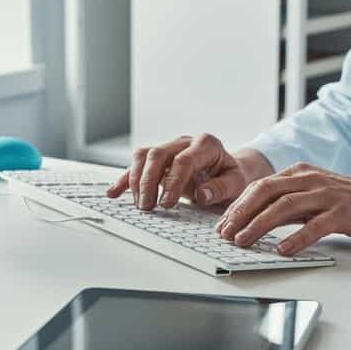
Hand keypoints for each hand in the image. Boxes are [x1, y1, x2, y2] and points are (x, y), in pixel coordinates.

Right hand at [106, 134, 273, 209]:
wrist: (228, 169)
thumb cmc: (232, 176)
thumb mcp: (236, 183)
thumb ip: (221, 188)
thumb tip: (202, 194)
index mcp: (206, 145)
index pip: (184, 160)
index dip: (173, 182)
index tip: (167, 204)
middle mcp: (184, 142)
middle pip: (158, 154)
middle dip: (149, 182)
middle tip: (148, 207)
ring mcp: (170, 148)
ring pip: (144, 156)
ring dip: (136, 180)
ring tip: (139, 205)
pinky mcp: (159, 159)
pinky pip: (137, 164)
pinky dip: (125, 178)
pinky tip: (114, 192)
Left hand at [215, 163, 350, 255]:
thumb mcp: (316, 193)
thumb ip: (291, 201)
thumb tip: (259, 219)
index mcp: (301, 173)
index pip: (260, 186)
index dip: (238, 205)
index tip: (222, 224)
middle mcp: (310, 179)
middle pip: (265, 192)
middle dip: (240, 213)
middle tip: (224, 233)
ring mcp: (327, 195)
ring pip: (284, 207)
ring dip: (259, 225)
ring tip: (242, 242)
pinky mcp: (343, 213)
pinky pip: (315, 226)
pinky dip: (295, 239)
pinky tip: (282, 250)